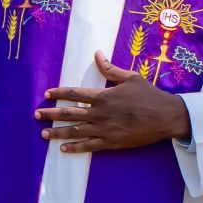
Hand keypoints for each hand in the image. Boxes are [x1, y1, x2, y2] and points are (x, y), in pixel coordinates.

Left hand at [35, 53, 190, 152]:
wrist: (165, 117)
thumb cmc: (149, 95)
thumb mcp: (130, 77)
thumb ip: (110, 68)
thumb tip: (97, 54)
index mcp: (103, 96)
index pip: (74, 94)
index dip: (58, 94)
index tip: (46, 95)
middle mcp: (100, 113)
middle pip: (69, 113)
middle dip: (51, 114)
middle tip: (37, 115)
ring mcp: (105, 129)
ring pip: (75, 131)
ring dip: (58, 132)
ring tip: (43, 134)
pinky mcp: (112, 143)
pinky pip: (89, 146)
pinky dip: (75, 147)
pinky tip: (64, 149)